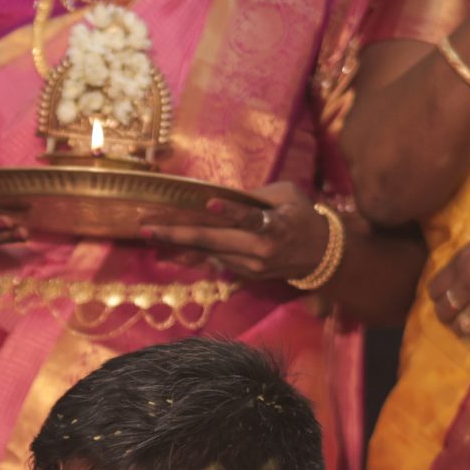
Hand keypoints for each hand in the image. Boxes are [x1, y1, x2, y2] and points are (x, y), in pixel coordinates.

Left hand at [139, 184, 330, 284]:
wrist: (321, 254)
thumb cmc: (302, 215)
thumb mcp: (285, 195)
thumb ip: (254, 196)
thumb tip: (220, 198)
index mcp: (275, 225)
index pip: (250, 218)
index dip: (231, 211)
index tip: (210, 204)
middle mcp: (260, 249)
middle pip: (215, 241)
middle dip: (179, 234)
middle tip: (148, 228)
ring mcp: (250, 266)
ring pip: (209, 253)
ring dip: (179, 245)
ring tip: (151, 235)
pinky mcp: (245, 274)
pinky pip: (215, 260)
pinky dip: (194, 253)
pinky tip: (171, 249)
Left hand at [427, 210, 469, 352]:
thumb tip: (462, 268)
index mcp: (462, 262)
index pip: (434, 290)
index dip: (439, 297)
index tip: (448, 299)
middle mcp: (469, 284)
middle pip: (444, 312)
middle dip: (450, 316)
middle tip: (461, 316)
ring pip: (461, 328)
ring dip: (467, 329)